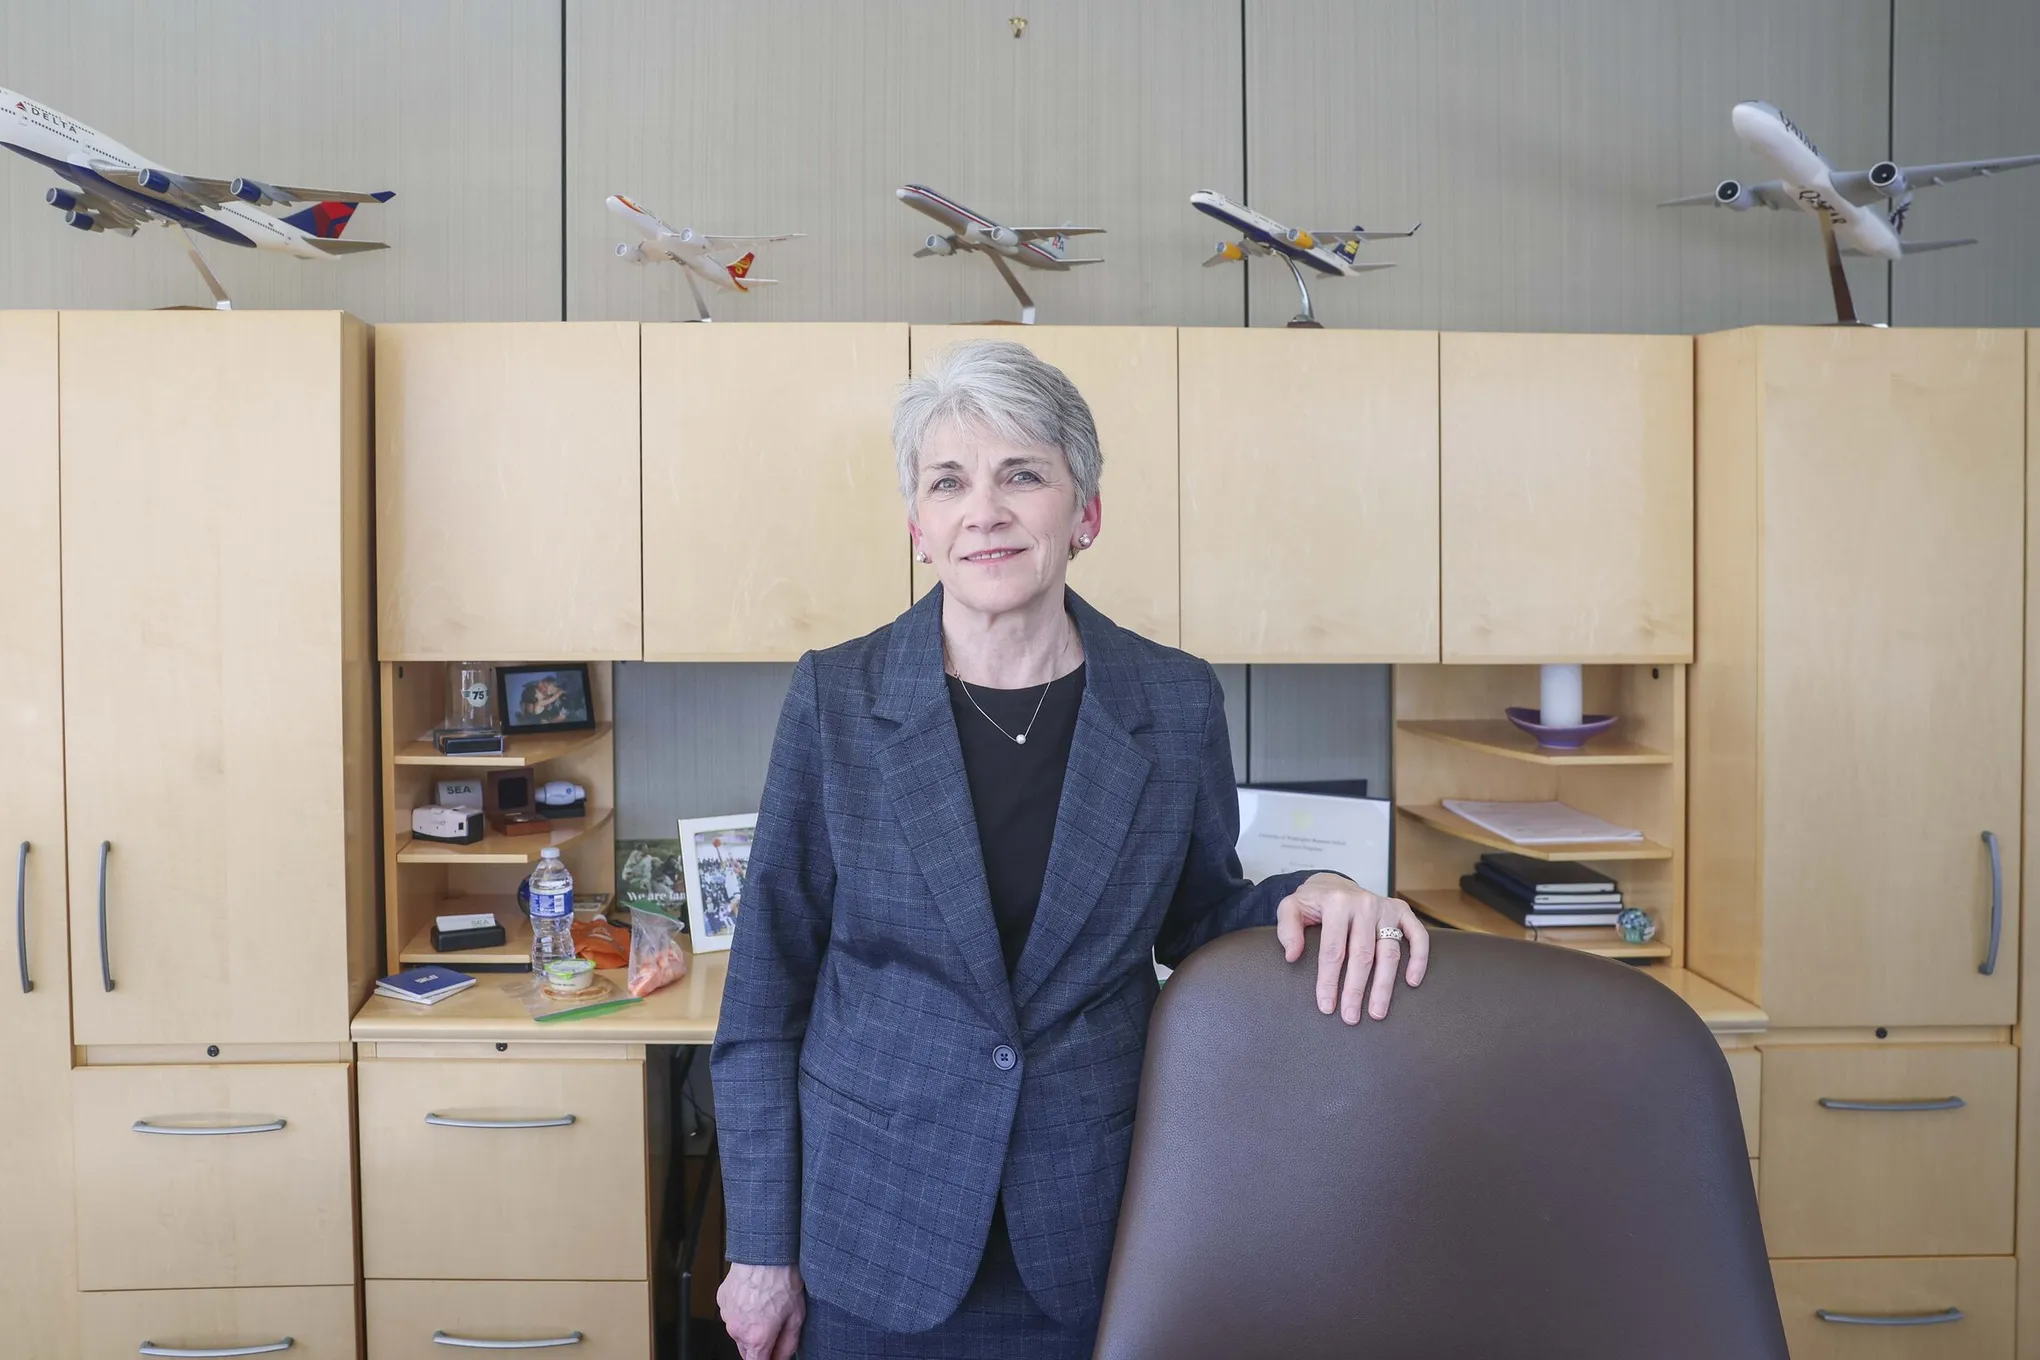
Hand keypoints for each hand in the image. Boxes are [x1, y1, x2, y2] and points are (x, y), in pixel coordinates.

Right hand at [718, 1262, 804, 1359]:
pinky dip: (742, 1311)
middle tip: (774, 1327)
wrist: (764, 1252)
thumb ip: (788, 1344)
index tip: (773, 1353)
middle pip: (746, 1351)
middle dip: (760, 1346)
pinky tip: (755, 1297)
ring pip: (738, 1332)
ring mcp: (726, 1315)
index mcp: (756, 1338)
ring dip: (750, 1327)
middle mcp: (737, 1330)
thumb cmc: (781, 1280)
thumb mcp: (796, 1317)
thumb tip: (782, 1357)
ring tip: (765, 1306)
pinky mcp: (722, 1301)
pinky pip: (732, 1314)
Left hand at [1276, 874, 1429, 1023]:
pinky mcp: (1402, 911)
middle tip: (1351, 1017)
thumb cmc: (1313, 902)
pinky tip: (1412, 982)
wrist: (1333, 884)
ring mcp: (1385, 907)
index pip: (1333, 950)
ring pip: (1389, 952)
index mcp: (1336, 903)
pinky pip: (1418, 935)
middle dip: (1356, 990)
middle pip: (1362, 955)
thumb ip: (1287, 929)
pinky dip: (1419, 958)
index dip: (1329, 981)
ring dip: (1384, 985)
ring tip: (1377, 1012)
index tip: (1327, 1006)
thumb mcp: (1291, 907)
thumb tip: (1293, 955)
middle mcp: (1364, 903)